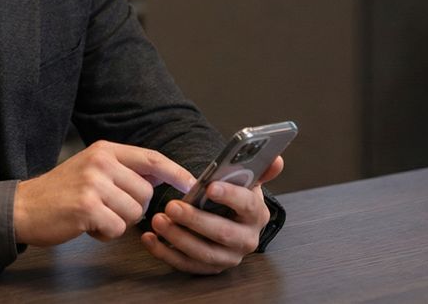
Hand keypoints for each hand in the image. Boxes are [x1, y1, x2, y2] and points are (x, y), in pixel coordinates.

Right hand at [14, 140, 194, 246]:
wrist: (24, 207)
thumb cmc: (60, 192)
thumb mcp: (91, 168)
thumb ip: (122, 170)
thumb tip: (160, 178)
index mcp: (104, 150)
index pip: (150, 158)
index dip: (175, 171)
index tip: (191, 183)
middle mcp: (101, 162)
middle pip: (145, 192)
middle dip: (133, 208)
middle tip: (107, 208)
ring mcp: (93, 183)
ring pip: (134, 212)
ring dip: (118, 222)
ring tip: (95, 215)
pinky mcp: (87, 207)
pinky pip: (118, 228)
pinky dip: (106, 233)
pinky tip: (88, 225)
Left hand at [141, 156, 283, 274]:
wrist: (227, 218)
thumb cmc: (232, 196)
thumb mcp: (246, 181)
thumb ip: (259, 168)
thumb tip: (277, 159)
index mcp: (257, 214)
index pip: (246, 205)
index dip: (229, 196)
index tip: (210, 187)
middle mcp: (246, 239)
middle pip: (222, 232)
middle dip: (195, 220)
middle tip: (172, 206)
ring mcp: (228, 257)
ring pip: (203, 252)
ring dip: (177, 237)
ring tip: (158, 220)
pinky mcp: (209, 268)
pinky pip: (186, 265)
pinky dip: (165, 253)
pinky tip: (150, 239)